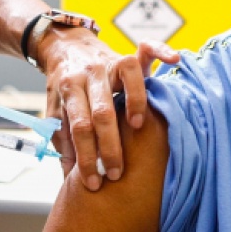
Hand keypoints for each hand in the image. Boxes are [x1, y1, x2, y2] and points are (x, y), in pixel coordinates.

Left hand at [38, 29, 178, 190]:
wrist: (65, 48)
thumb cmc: (64, 89)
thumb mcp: (56, 114)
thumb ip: (63, 141)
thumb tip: (70, 177)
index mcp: (69, 89)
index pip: (78, 127)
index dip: (85, 157)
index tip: (92, 182)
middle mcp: (90, 74)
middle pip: (102, 110)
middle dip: (110, 146)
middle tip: (115, 173)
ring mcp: (110, 62)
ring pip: (126, 76)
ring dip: (135, 102)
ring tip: (138, 126)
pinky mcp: (126, 55)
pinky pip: (147, 48)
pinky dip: (162, 51)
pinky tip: (174, 61)